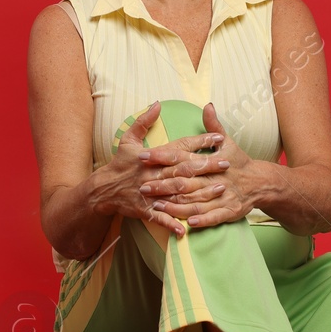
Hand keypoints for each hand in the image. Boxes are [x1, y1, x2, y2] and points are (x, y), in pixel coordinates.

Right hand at [92, 101, 230, 236]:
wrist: (103, 188)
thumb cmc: (120, 163)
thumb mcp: (128, 139)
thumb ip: (143, 120)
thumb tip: (157, 103)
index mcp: (153, 156)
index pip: (181, 146)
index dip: (201, 141)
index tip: (219, 138)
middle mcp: (154, 173)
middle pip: (185, 168)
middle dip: (207, 165)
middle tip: (227, 163)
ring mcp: (150, 192)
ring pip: (179, 192)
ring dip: (201, 192)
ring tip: (221, 189)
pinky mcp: (145, 209)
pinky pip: (160, 217)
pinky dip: (173, 223)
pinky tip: (188, 228)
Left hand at [147, 103, 259, 229]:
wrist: (261, 182)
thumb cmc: (240, 162)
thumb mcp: (228, 142)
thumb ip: (213, 125)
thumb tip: (208, 105)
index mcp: (210, 161)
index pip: (181, 157)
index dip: (162, 156)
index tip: (143, 155)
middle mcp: (214, 178)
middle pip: (184, 182)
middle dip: (163, 184)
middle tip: (142, 185)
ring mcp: (222, 196)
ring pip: (195, 202)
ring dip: (176, 205)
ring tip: (156, 206)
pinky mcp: (230, 210)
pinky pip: (214, 217)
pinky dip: (201, 220)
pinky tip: (187, 224)